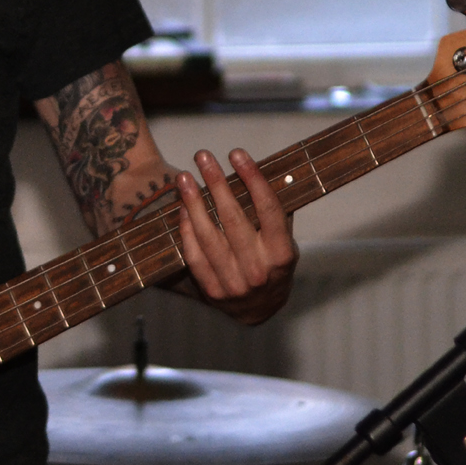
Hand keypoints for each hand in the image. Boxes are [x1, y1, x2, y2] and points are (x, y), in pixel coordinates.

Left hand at [173, 148, 297, 325]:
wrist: (261, 310)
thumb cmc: (272, 264)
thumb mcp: (283, 240)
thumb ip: (273, 212)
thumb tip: (259, 169)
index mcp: (281, 254)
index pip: (268, 210)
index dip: (252, 179)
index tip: (237, 154)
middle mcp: (259, 270)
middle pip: (233, 219)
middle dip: (216, 183)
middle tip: (203, 157)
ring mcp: (234, 283)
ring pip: (209, 237)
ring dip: (194, 203)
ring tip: (184, 177)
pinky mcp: (212, 291)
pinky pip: (195, 255)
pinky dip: (186, 230)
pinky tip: (182, 208)